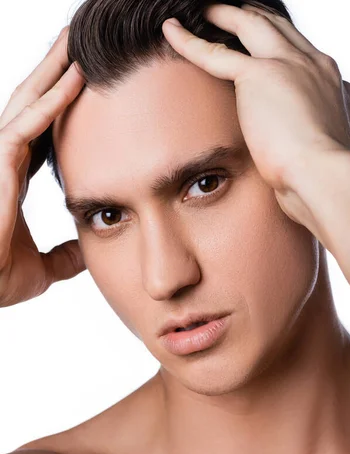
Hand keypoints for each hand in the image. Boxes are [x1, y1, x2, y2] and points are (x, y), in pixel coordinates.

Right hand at [0, 27, 85, 307]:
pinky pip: (25, 125)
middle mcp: (4, 159)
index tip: (91, 85)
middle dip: (56, 70)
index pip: (42, 129)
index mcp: (15, 176)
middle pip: (34, 104)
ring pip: (28, 102)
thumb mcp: (48, 268)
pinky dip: (51, 102)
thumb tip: (88, 251)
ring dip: (54, 70)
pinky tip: (75, 80)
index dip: (63, 104)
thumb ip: (68, 256)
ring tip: (78, 39)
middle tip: (82, 42)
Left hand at [162, 3, 349, 228]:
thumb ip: (317, 133)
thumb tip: (308, 144)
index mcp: (330, 82)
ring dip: (224, 15)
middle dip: (252, 17)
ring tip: (203, 11)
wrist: (324, 177)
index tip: (262, 44)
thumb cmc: (324, 177)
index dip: (277, 42)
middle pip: (277, 27)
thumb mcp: (327, 147)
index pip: (299, 50)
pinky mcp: (259, 76)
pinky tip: (171, 32)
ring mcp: (287, 65)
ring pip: (250, 25)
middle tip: (229, 14)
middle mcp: (312, 64)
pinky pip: (215, 53)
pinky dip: (189, 41)